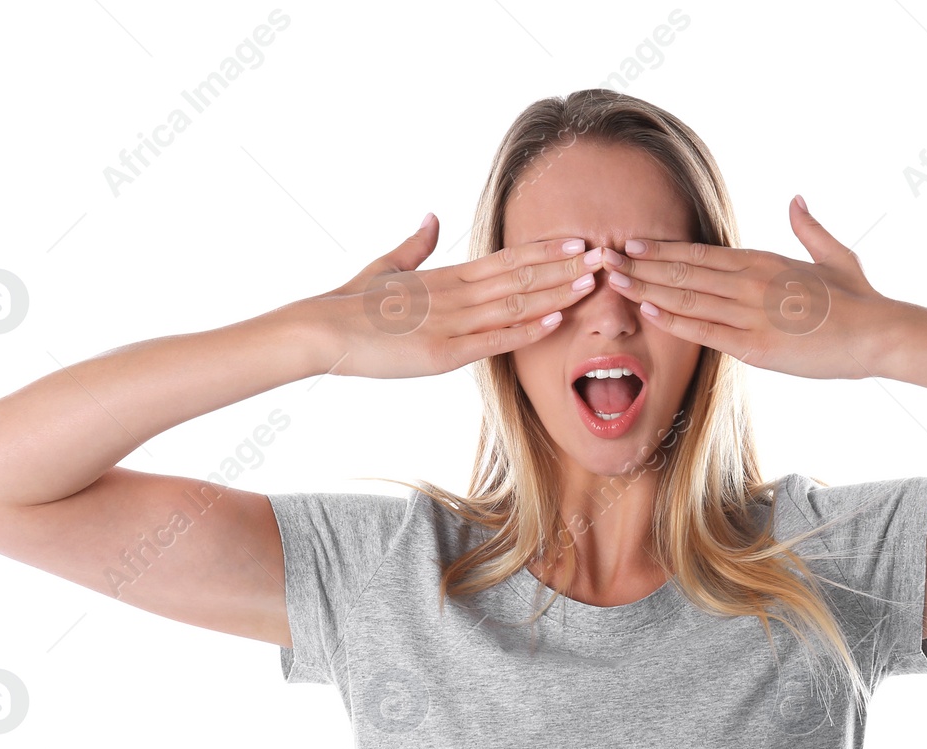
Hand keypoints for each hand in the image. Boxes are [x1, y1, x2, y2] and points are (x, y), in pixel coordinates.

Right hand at [294, 214, 602, 378]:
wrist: (319, 329)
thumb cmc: (350, 304)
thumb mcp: (387, 268)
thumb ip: (415, 245)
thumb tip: (432, 217)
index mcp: (445, 277)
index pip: (506, 260)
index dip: (545, 251)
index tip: (578, 242)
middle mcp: (455, 295)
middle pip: (521, 277)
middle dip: (566, 267)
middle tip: (606, 254)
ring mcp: (451, 323)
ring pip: (516, 303)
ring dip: (558, 292)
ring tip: (594, 280)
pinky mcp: (442, 354)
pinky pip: (494, 340)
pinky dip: (527, 329)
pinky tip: (557, 320)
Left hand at [597, 196, 900, 379]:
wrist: (881, 334)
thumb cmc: (860, 300)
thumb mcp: (834, 255)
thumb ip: (809, 228)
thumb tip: (796, 198)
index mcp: (766, 261)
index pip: (702, 252)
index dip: (663, 248)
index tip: (633, 243)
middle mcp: (753, 282)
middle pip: (685, 270)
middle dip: (642, 265)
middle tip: (605, 257)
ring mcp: (752, 314)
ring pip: (687, 298)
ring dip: (646, 288)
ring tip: (613, 280)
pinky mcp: (756, 346)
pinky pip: (706, 331)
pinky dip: (673, 320)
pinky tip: (647, 310)